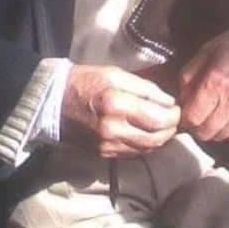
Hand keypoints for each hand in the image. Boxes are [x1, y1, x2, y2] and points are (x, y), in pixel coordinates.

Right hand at [61, 64, 180, 157]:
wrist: (52, 102)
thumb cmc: (85, 81)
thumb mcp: (115, 73)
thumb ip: (144, 88)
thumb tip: (168, 102)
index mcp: (116, 103)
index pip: (158, 118)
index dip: (174, 114)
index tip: (176, 107)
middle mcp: (113, 128)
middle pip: (156, 137)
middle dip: (171, 129)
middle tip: (174, 118)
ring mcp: (107, 144)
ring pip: (147, 149)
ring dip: (161, 139)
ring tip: (163, 127)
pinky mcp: (103, 154)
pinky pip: (134, 154)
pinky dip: (145, 146)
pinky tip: (147, 134)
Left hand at [178, 12, 228, 142]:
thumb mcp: (207, 50)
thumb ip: (189, 75)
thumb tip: (180, 98)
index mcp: (215, 82)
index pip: (191, 117)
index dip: (183, 117)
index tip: (184, 111)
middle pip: (204, 132)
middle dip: (196, 125)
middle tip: (197, 114)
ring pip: (220, 137)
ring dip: (212, 130)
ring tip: (212, 115)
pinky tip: (228, 118)